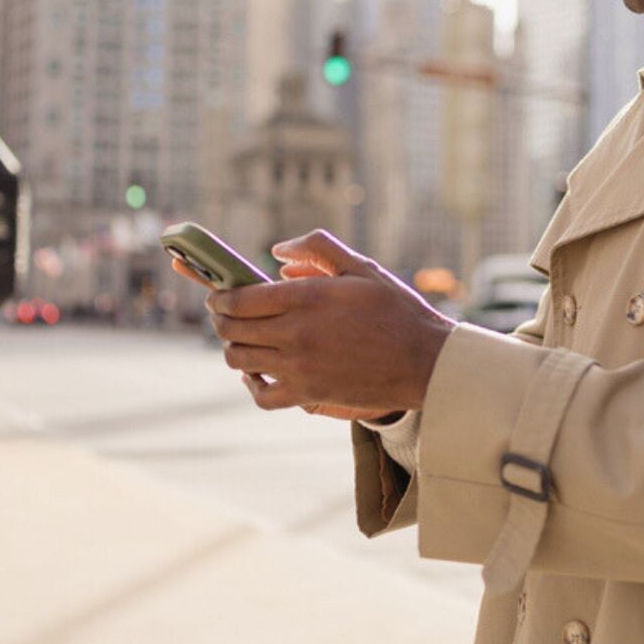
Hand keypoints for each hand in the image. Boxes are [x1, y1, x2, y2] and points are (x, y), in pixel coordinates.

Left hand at [205, 230, 454, 414]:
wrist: (424, 361)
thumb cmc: (396, 310)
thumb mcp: (362, 267)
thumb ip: (318, 248)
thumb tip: (278, 252)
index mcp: (307, 298)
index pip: (240, 298)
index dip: (221, 295)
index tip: (219, 293)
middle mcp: (296, 333)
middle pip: (232, 328)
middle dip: (221, 318)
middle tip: (224, 313)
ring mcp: (299, 367)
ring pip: (239, 359)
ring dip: (233, 346)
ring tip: (241, 338)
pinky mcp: (308, 395)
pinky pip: (261, 395)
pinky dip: (251, 383)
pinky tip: (256, 371)